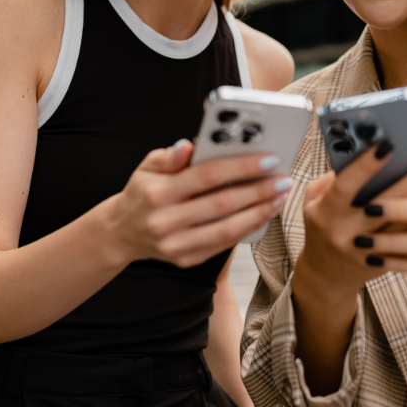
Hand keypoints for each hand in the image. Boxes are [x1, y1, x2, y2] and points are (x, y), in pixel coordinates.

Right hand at [113, 140, 290, 267]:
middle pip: (222, 204)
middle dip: (258, 190)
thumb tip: (188, 146)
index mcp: (158, 192)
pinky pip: (224, 244)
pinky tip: (264, 214)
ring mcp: (176, 244)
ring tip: (279, 196)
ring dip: (259, 212)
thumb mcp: (147, 167)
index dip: (240, 167)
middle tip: (283, 179)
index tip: (268, 159)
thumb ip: (168, 156)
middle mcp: (166, 220)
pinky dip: (248, 228)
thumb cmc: (143, 192)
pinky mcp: (186, 259)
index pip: (207, 175)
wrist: (123, 232)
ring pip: (227, 229)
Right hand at [289, 137, 406, 395]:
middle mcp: (348, 233)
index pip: (345, 186)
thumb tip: (366, 152)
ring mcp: (370, 250)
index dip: (365, 166)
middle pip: (388, 204)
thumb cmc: (323, 225)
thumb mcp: (314, 200)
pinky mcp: (389, 260)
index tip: (387, 145)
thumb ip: (335, 177)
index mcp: (326, 214)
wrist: (327, 274)